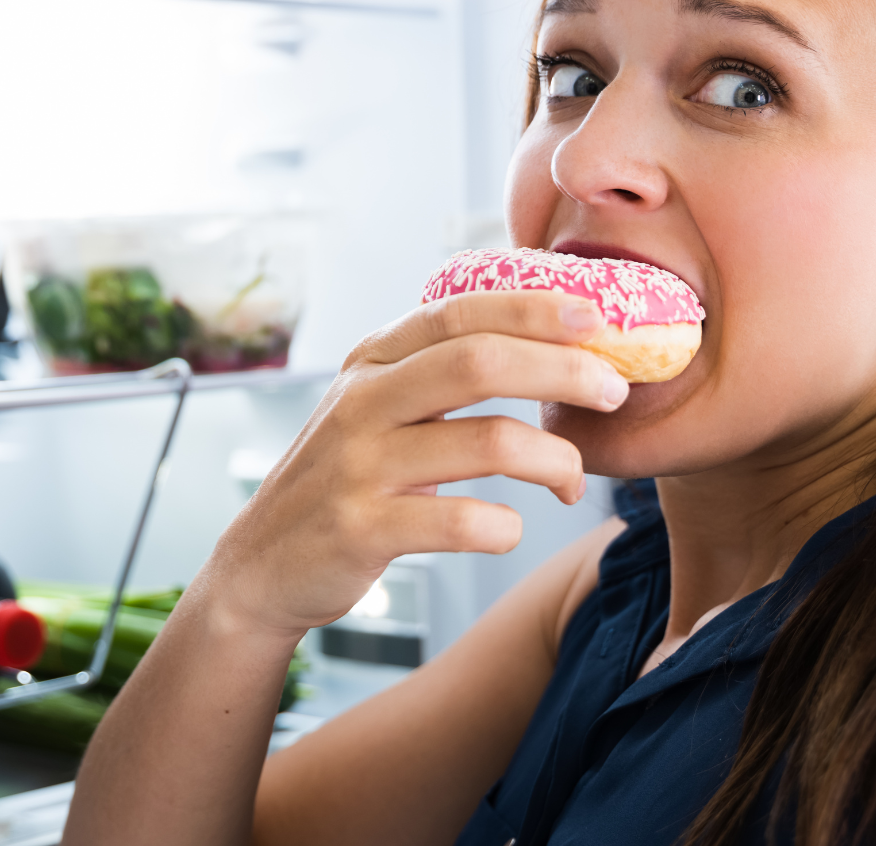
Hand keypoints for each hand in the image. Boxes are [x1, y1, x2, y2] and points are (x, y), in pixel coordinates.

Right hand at [197, 290, 628, 636]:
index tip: (598, 318)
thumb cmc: (347, 481)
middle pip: (479, 362)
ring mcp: (358, 466)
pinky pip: (459, 521)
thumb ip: (438, 371)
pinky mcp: (361, 529)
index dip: (534, 309)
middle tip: (613, 392)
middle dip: (562, 370)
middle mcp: (362, 402)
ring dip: (552, 460)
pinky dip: (503, 527)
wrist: (262, 566)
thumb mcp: (375, 408)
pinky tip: (509, 529)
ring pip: (485, 442)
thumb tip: (553, 342)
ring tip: (572, 480)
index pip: (459, 312)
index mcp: (372, 360)